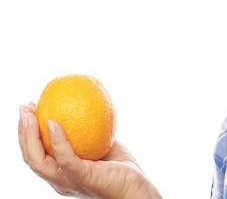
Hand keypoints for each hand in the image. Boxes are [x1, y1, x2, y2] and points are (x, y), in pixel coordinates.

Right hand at [18, 104, 161, 198]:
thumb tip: (80, 105)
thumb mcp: (100, 144)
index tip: (29, 109)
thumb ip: (88, 131)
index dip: (27, 132)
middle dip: (23, 132)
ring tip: (30, 115)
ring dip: (30, 136)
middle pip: (31, 157)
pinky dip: (57, 141)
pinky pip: (65, 159)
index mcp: (60, 172)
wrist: (136, 188)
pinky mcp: (82, 178)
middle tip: (24, 108)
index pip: (36, 153)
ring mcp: (68, 181)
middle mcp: (59, 179)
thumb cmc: (120, 167)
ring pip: (38, 161)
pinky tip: (53, 123)